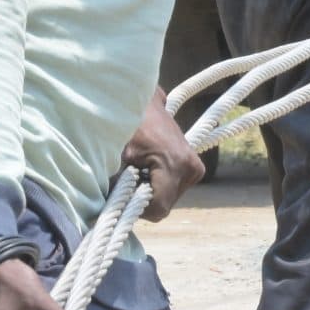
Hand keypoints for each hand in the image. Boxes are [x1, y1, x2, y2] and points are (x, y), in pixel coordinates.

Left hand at [123, 89, 204, 221]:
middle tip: (126, 176)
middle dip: (141, 197)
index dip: (134, 207)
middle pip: (163, 206)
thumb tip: (115, 211)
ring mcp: (196, 167)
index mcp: (176, 164)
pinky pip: (172, 188)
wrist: (137, 98)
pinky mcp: (195, 166)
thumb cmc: (121, 122)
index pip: (158, 210)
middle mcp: (192, 168)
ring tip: (135, 167)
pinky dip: (156, 183)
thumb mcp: (113, 156)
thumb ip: (116, 188)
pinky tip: (146, 165)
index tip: (120, 192)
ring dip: (149, 190)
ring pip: (168, 199)